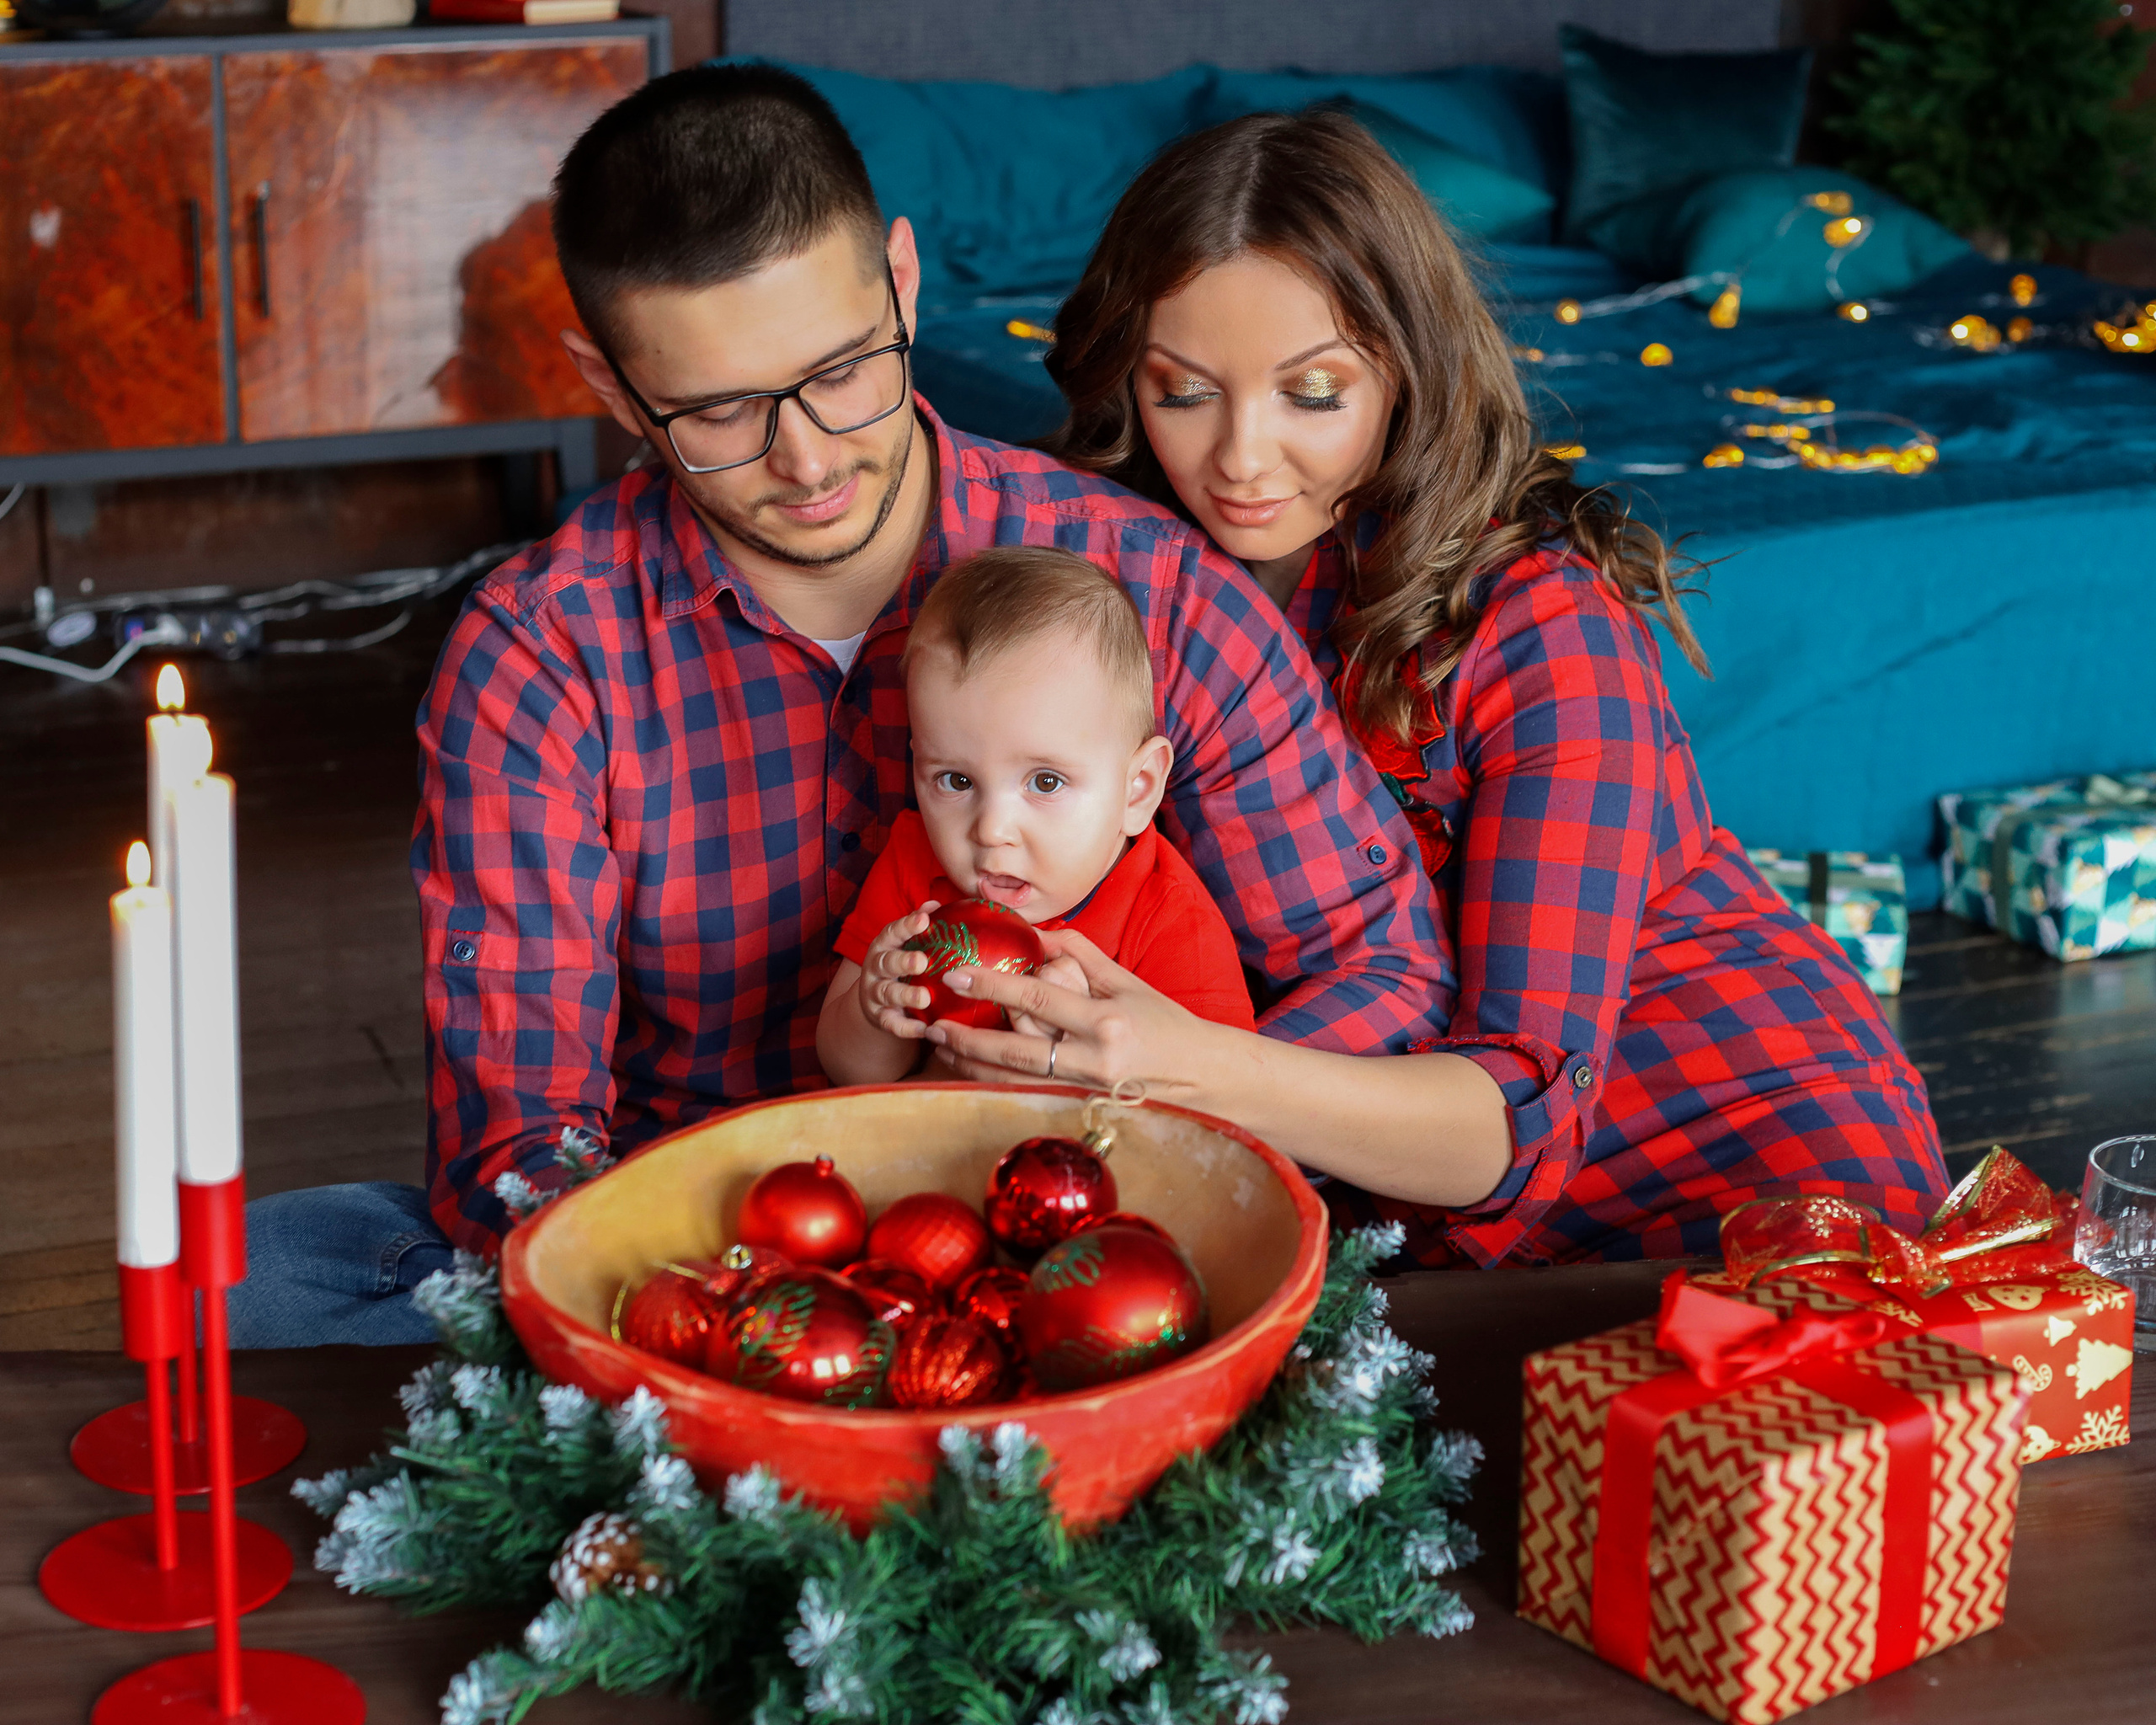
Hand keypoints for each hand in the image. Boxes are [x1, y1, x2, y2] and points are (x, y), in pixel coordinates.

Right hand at [855, 901, 939, 1040]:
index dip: (906, 926)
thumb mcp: (905, 944)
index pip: (892, 932)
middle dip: (902, 962)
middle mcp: (876, 968)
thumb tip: (935, 903)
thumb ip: (917, 925)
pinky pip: (891, 1023)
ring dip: (905, 995)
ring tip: (925, 998)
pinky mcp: (880, 1017)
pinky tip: (924, 1029)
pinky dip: (906, 1028)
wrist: (875, 1002)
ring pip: (887, 993)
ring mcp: (875, 993)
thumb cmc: (900, 966)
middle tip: (922, 962)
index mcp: (884, 946)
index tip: (923, 919)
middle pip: (886, 963)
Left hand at [925, 928, 1228, 1102]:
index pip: (1038, 999)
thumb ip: (1082, 956)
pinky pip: (1029, 1092)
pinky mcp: (1082, 1105)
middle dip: (968, 1038)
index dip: (993, 985)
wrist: (1203, 1076)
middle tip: (932, 1024)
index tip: (956, 973)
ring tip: (941, 1047)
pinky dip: (996, 1082)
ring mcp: (1086, 1088)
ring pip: (1015, 1080)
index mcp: (1105, 1021)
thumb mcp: (1128, 982)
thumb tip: (1038, 935)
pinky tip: (970, 1070)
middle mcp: (1093, 1059)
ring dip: (973, 1065)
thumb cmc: (1166, 1024)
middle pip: (1016, 1052)